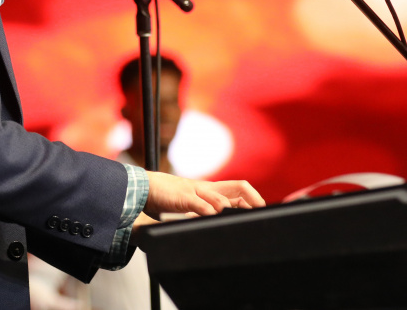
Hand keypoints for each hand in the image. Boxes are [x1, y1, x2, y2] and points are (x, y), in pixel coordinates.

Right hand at [143, 170, 264, 217]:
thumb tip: (217, 219)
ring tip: (242, 220)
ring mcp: (196, 191)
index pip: (239, 188)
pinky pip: (200, 204)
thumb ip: (204, 209)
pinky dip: (209, 211)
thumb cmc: (167, 197)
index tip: (262, 210)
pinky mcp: (183, 197)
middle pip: (238, 188)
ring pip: (221, 198)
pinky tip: (214, 218)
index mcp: (210, 188)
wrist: (145, 187)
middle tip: (261, 213)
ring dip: (234, 210)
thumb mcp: (191, 202)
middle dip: (253, 200)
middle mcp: (207, 187)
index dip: (253, 197)